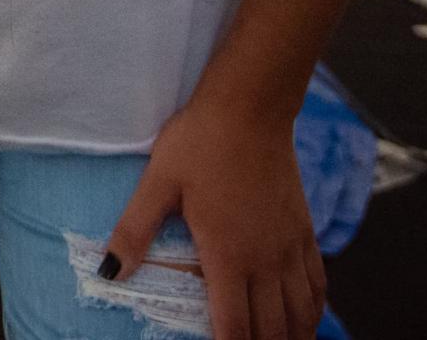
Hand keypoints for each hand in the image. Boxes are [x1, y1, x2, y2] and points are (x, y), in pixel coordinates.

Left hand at [102, 96, 323, 339]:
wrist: (250, 109)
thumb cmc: (199, 143)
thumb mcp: (157, 183)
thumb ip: (134, 230)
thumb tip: (108, 271)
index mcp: (228, 255)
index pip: (234, 324)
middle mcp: (266, 259)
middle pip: (272, 327)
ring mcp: (290, 246)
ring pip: (302, 311)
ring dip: (292, 335)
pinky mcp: (304, 230)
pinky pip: (318, 282)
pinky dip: (314, 309)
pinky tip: (307, 317)